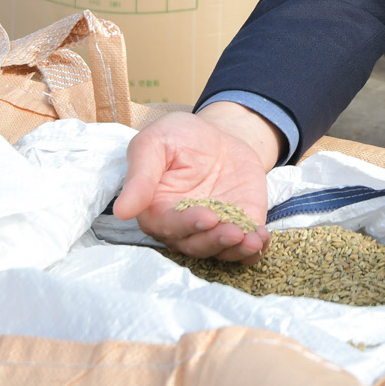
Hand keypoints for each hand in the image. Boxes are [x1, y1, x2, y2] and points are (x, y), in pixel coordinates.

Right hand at [110, 103, 281, 261]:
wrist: (218, 134)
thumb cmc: (179, 137)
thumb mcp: (155, 143)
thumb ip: (140, 176)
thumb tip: (122, 211)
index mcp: (156, 209)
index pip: (168, 226)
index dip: (186, 225)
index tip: (206, 217)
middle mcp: (183, 227)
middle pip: (195, 245)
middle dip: (214, 240)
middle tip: (232, 230)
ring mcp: (213, 230)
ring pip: (220, 251)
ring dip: (236, 249)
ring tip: (252, 240)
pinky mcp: (239, 227)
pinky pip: (244, 247)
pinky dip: (254, 248)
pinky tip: (262, 238)